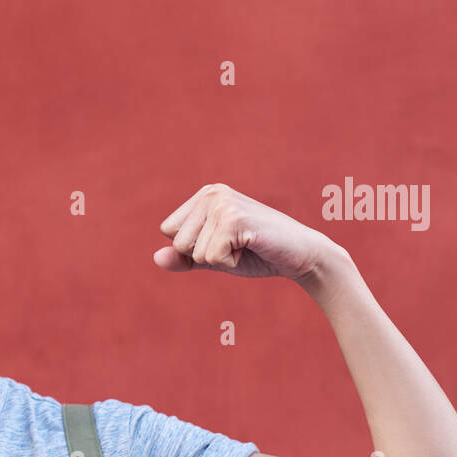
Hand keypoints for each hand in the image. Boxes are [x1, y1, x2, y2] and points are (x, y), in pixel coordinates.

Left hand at [154, 183, 337, 283]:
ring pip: (194, 252)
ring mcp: (223, 204)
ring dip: (220, 260)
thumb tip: (156, 258)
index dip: (194, 248)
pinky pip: (211, 258)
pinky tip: (251, 248)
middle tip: (237, 246)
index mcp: (204, 196)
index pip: (169, 232)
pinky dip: (231, 263)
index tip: (224, 242)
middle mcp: (212, 193)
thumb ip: (184, 258)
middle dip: (206, 255)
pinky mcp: (235, 219)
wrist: (301, 256)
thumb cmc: (257, 254)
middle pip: (178, 243)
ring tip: (245, 246)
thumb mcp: (213, 257)